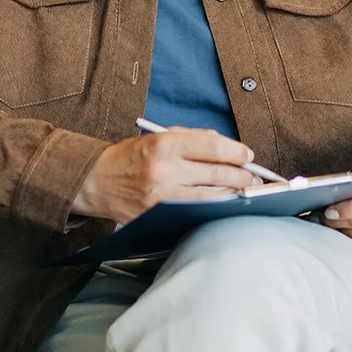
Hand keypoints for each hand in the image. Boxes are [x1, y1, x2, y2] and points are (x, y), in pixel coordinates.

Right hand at [71, 128, 261, 222]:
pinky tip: (223, 203)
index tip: (247, 156)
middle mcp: (165, 169)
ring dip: (233, 193)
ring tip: (244, 190)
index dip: (236, 152)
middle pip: (217, 172)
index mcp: (165, 144)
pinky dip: (213, 206)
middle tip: (254, 177)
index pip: (212, 146)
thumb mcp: (157, 137)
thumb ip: (191, 138)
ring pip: (211, 195)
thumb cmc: (129, 157)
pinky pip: (195, 210)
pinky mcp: (160, 214)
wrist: (97, 181)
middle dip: (242, 175)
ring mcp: (163, 195)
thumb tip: (224, 145)